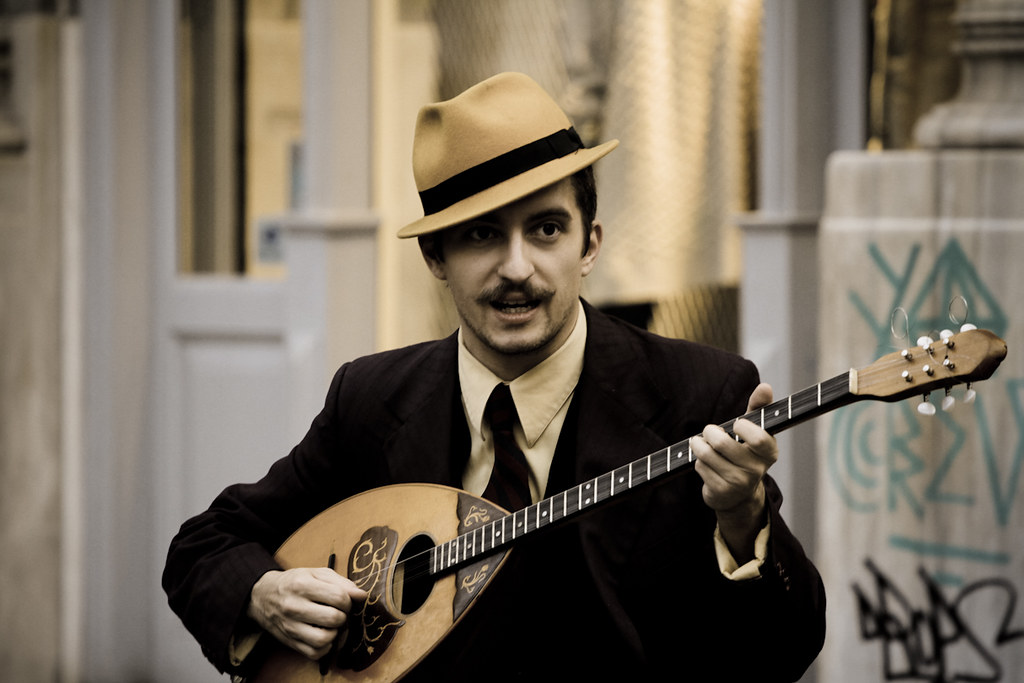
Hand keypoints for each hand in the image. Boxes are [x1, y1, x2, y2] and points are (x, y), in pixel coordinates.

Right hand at [247, 567, 366, 659]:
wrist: (263, 596)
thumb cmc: (294, 582)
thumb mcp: (316, 573)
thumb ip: (341, 582)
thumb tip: (362, 595)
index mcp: (302, 585)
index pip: (339, 597)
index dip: (348, 600)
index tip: (344, 601)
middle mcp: (294, 606)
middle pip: (334, 618)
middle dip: (343, 616)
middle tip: (339, 612)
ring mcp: (290, 626)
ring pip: (324, 639)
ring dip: (335, 633)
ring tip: (332, 624)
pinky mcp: (289, 642)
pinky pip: (315, 653)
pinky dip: (325, 647)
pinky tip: (324, 635)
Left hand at [691, 383, 777, 559]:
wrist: (739, 494)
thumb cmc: (746, 452)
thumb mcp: (754, 430)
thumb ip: (759, 407)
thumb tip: (765, 387)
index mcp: (770, 452)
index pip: (758, 438)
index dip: (742, 427)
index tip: (737, 424)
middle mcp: (757, 470)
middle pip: (722, 443)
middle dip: (710, 432)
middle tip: (710, 431)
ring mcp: (739, 483)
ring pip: (706, 454)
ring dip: (698, 445)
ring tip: (702, 444)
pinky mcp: (721, 492)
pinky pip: (700, 467)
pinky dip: (698, 461)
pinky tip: (706, 464)